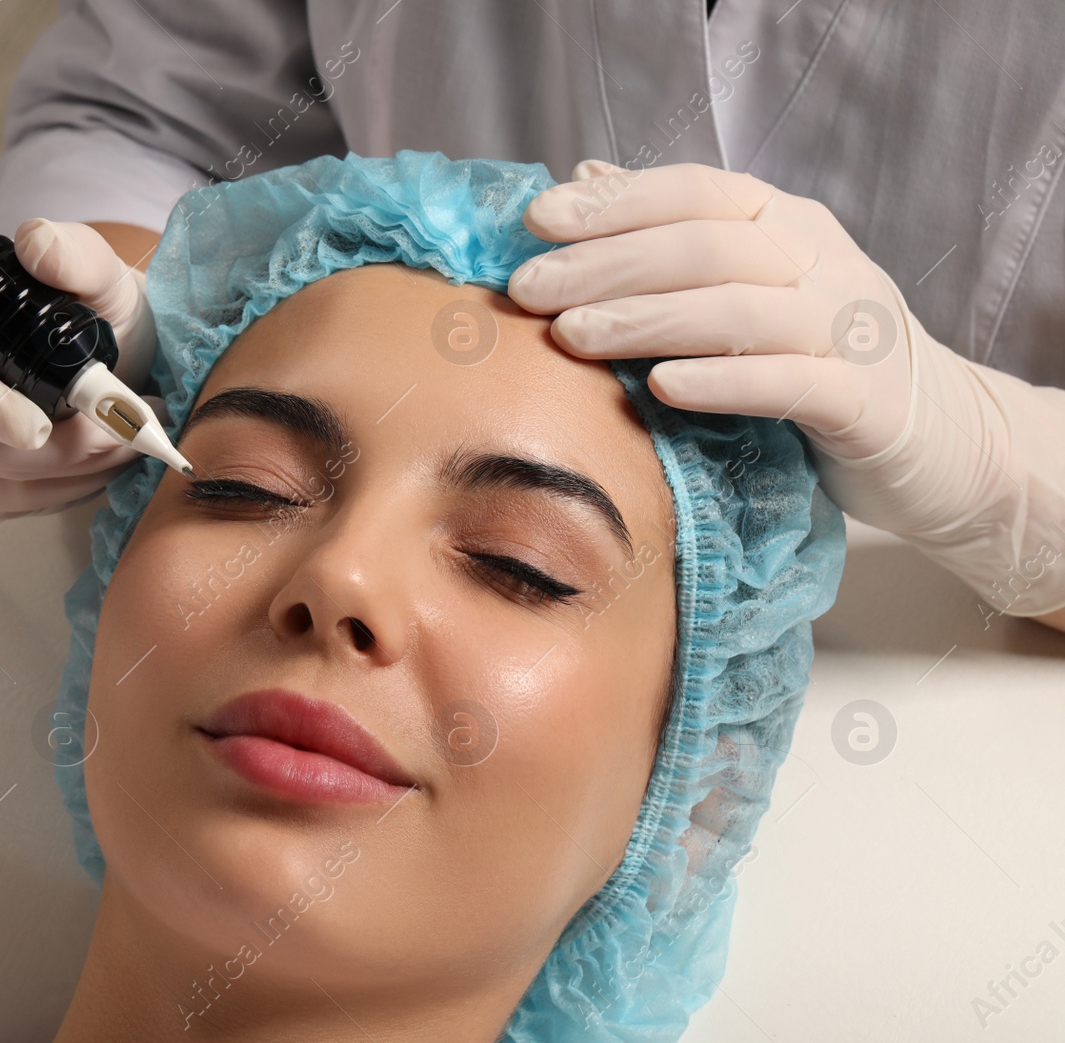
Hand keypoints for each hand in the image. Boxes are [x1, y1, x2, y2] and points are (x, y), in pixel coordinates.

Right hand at [0, 219, 161, 520]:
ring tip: (115, 452)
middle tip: (107, 439)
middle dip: (32, 452)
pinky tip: (86, 474)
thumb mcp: (93, 271)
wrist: (103, 354)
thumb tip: (39, 242)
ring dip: (50, 478)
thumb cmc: (84, 308)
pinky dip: (42, 497)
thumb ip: (74, 253)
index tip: (36, 426)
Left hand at [509, 160, 1064, 619]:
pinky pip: (789, 383)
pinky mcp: (864, 403)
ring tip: (571, 337)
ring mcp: (848, 330)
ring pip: (739, 310)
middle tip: (529, 290)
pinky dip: (723, 381)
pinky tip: (663, 388)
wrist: (939, 439)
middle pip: (706, 245)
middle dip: (607, 263)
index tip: (537, 220)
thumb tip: (587, 178)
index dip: (617, 201)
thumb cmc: (819, 360)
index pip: (697, 192)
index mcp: (788, 225)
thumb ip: (674, 234)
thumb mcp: (750, 287)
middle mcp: (822, 264)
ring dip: (646, 319)